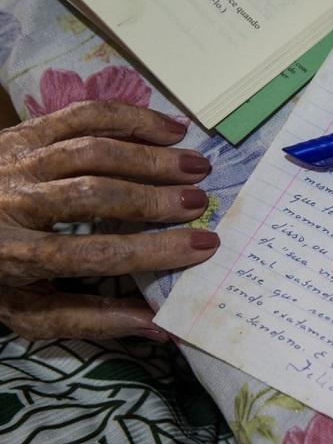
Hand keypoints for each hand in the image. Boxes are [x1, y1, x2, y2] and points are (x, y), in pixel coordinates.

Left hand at [0, 101, 219, 340]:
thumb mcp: (30, 310)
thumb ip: (92, 319)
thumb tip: (162, 327)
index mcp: (12, 256)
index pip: (93, 253)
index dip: (153, 250)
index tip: (203, 246)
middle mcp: (13, 202)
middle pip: (95, 193)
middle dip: (155, 198)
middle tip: (201, 201)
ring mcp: (16, 160)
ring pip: (93, 149)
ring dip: (151, 156)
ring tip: (196, 166)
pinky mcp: (24, 131)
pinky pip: (82, 116)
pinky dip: (131, 118)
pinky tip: (169, 129)